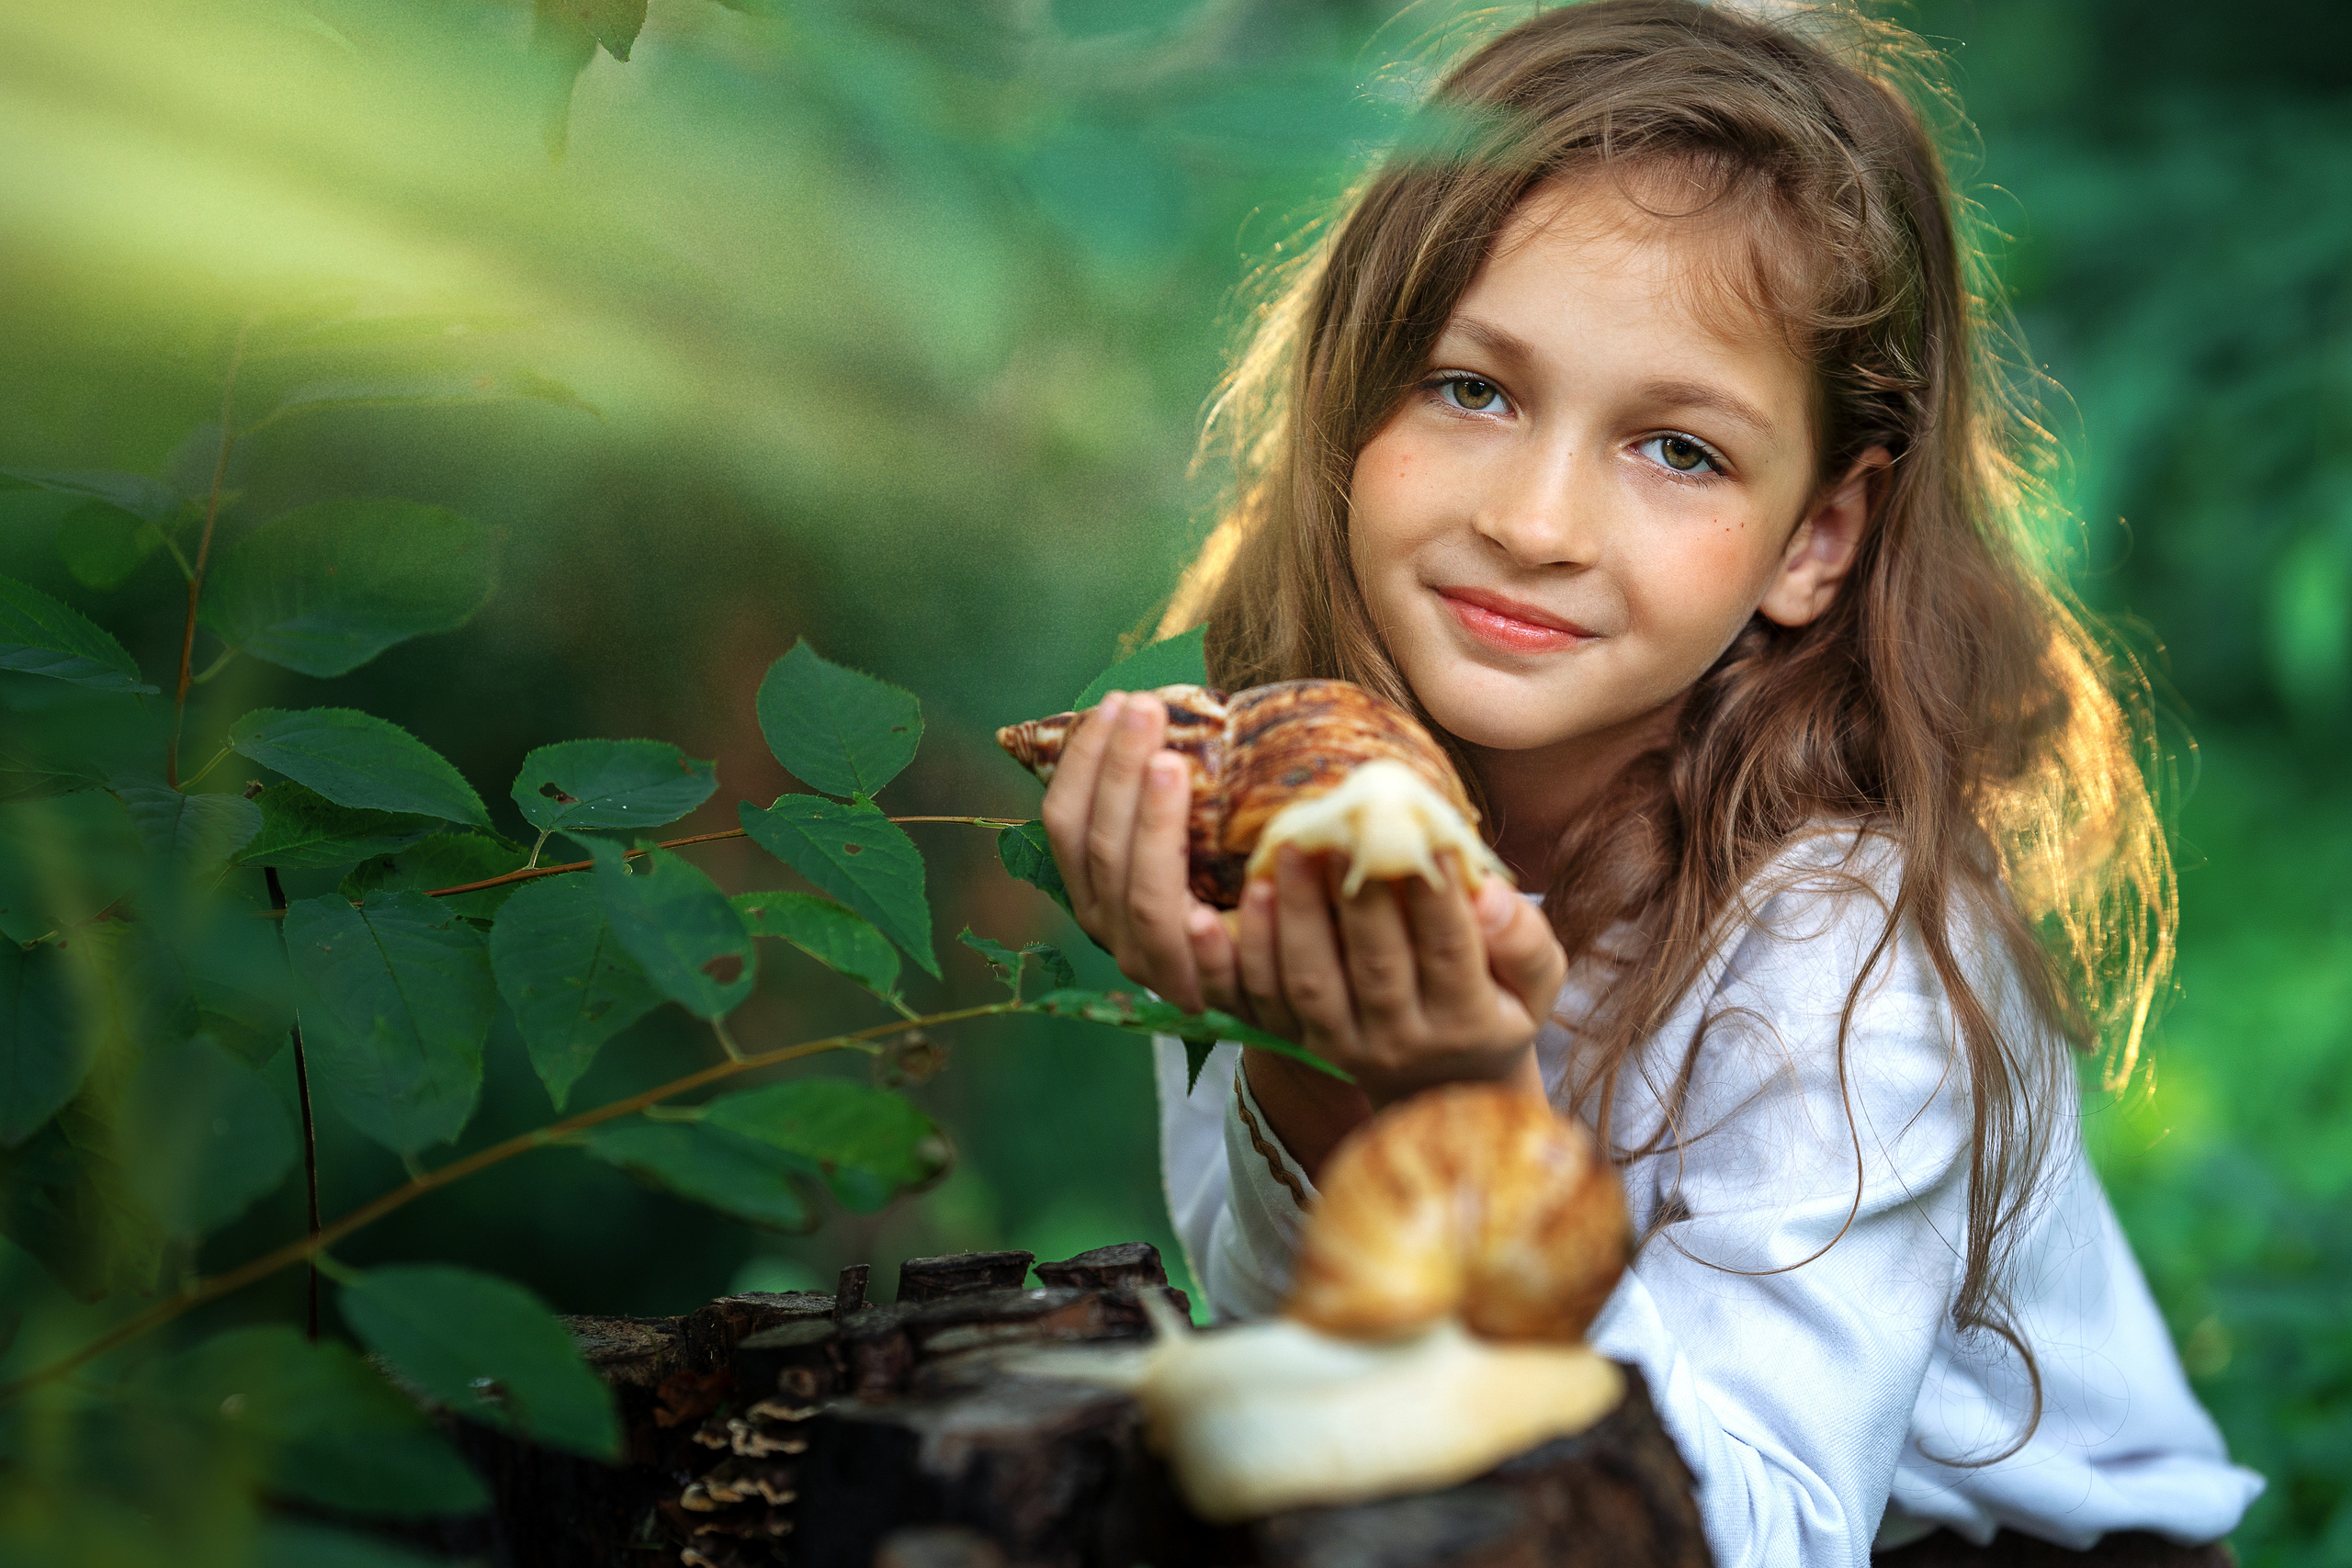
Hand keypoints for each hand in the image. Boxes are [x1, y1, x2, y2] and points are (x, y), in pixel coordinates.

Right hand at [1038, 690, 1223, 1011]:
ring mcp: (1149, 962)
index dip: (1084, 761)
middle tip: (1147, 710)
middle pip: (1100, 846)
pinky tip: (1228, 895)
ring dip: (1153, 826)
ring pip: (1142, 894)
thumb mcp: (1191, 833)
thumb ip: (1166, 788)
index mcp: (1091, 881)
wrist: (1273, 977)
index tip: (1113, 704)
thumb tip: (1165, 705)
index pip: (1065, 818)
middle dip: (1118, 772)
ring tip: (1172, 766)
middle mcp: (1106, 923)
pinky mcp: (1198, 993)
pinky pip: (1197, 959)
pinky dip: (1206, 932)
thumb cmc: (1229, 882)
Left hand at [1196, 846, 1565, 1111]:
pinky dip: (1232, 960)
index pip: (1450, 951)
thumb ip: (1524, 940)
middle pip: (1376, 966)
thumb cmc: (1492, 1007)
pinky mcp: (1296, 1040)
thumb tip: (1488, 893)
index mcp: (1466, 1020)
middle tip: (1343, 829)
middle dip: (1358, 896)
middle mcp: (1400, 1041)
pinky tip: (1223, 908)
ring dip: (1296, 916)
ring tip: (1287, 851)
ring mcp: (1341, 1046)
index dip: (1436, 896)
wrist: (1442, 1086)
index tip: (1425, 835)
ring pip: (1311, 985)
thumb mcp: (1532, 985)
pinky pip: (1260, 1002)